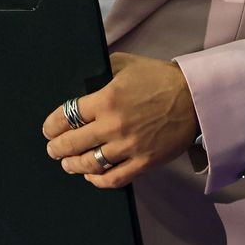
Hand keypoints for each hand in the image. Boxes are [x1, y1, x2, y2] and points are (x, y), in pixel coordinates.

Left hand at [41, 52, 198, 188]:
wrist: (195, 97)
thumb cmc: (160, 79)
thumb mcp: (127, 64)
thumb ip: (103, 69)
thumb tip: (85, 78)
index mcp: (106, 99)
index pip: (66, 116)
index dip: (52, 125)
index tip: (49, 129)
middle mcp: (113, 125)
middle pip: (72, 143)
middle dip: (56, 148)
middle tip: (52, 149)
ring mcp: (128, 146)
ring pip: (90, 163)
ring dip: (73, 165)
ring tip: (68, 164)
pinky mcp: (144, 162)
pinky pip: (114, 178)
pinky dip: (97, 180)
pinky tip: (91, 176)